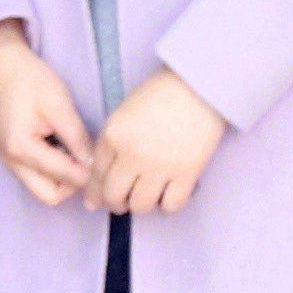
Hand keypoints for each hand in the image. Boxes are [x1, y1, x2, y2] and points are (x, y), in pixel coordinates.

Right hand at [0, 28, 95, 207]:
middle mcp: (12, 162)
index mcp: (22, 149)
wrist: (3, 64)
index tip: (107, 164)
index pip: (64, 177)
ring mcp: (10, 162)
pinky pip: (38, 177)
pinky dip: (55, 171)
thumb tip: (96, 165)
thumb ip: (78, 139)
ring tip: (79, 153)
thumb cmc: (31, 80)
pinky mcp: (13, 157)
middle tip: (90, 162)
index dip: (89, 175)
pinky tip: (67, 149)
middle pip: (51, 196)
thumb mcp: (60, 105)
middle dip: (74, 185)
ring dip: (65, 179)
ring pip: (44, 190)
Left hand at [90, 70, 230, 216]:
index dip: (95, 193)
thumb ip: (112, 142)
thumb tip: (102, 174)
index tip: (97, 201)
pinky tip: (169, 194)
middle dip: (116, 204)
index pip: (96, 175)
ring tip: (148, 195)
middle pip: (114, 196)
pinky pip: (171, 205)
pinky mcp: (186, 173)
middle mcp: (132, 155)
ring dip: (141, 205)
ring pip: (140, 206)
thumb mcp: (124, 114)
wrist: (197, 86)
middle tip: (123, 202)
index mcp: (113, 136)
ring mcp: (159, 167)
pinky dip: (168, 204)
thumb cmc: (160, 94)